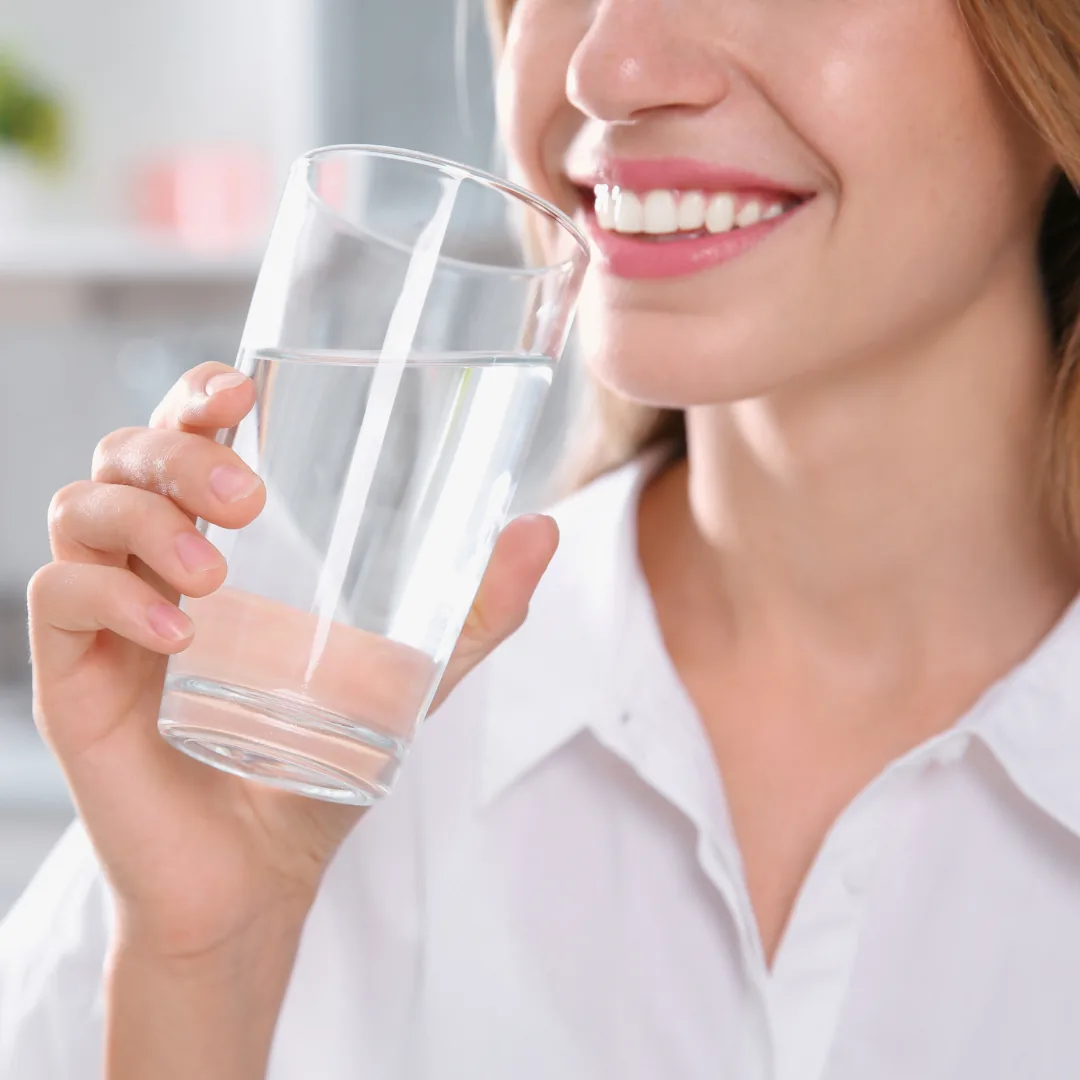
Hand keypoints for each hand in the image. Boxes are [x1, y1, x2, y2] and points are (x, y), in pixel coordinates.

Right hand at [27, 361, 558, 961]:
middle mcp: (154, 565)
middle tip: (248, 499)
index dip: (198, 396)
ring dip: (148, 521)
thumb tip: (543, 529)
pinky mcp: (73, 677)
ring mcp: (108, 617)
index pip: (186, 436)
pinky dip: (110, 596)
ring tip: (217, 577)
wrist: (258, 874)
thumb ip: (473, 608)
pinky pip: (56, 599)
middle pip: (126, 453)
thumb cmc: (318, 762)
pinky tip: (178, 636)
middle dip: (178, 450)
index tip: (241, 389)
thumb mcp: (409, 674)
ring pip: (82, 508)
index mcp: (223, 543)